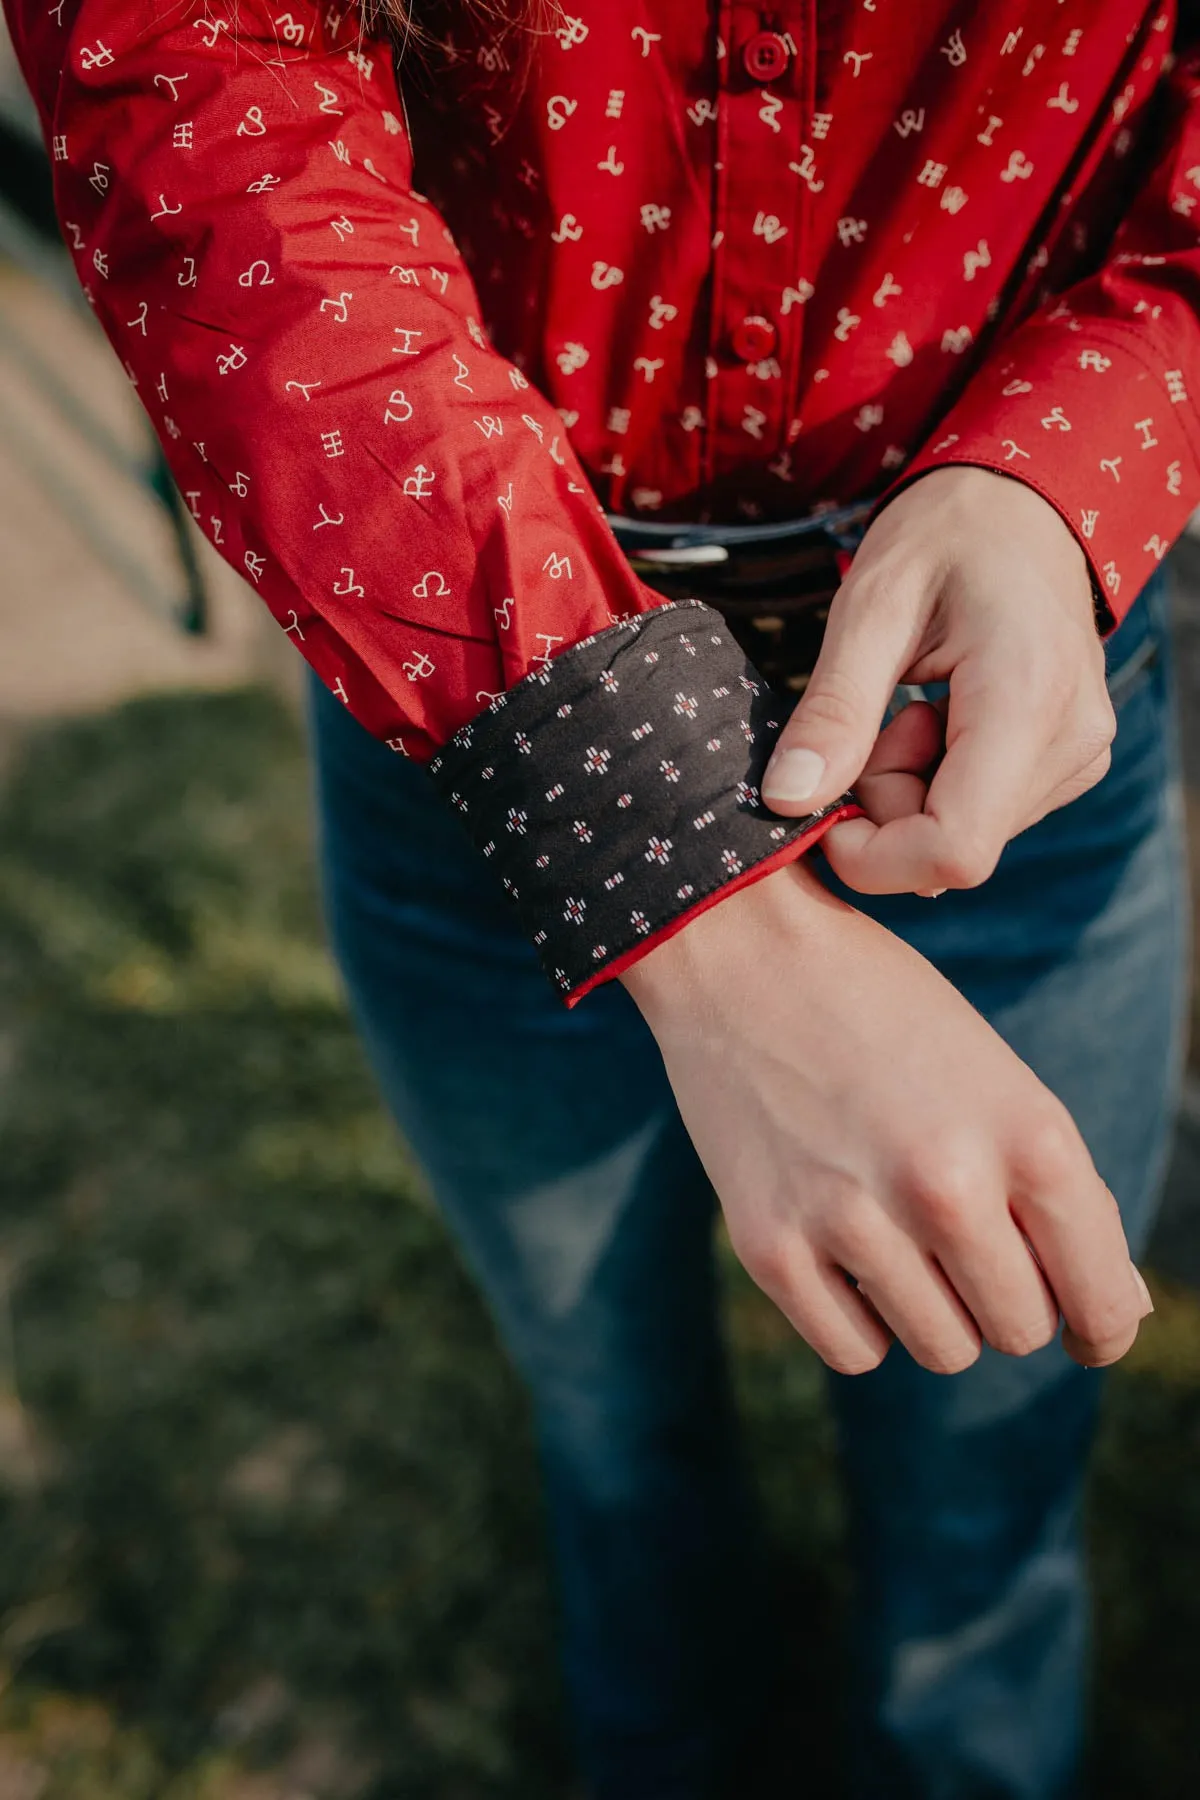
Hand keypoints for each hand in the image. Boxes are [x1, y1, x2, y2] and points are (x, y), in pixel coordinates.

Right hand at [621, 861, 1151, 1374]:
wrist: (742, 954)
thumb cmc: (886, 1013)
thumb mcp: (998, 1079)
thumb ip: (1062, 1194)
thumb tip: (1117, 1312)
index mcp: (1028, 1135)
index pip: (1100, 1299)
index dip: (1100, 1326)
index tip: (1086, 1330)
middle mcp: (947, 1184)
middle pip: (1019, 1331)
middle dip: (1005, 1300)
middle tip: (964, 1239)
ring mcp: (853, 1219)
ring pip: (943, 1349)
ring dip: (934, 1310)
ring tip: (900, 1231)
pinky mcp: (771, 1246)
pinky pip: (855, 1350)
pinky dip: (860, 1318)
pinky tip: (844, 1249)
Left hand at [760, 467, 1114, 895]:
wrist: (1022, 506)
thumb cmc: (945, 535)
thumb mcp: (870, 606)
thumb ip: (833, 708)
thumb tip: (787, 800)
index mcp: (1027, 698)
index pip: (954, 849)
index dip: (873, 856)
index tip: (824, 802)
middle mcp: (1072, 741)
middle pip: (952, 848)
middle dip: (884, 806)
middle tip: (872, 723)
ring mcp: (1080, 757)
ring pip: (964, 836)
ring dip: (908, 789)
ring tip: (911, 706)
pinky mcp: (1070, 763)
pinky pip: (983, 812)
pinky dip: (937, 781)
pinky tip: (939, 717)